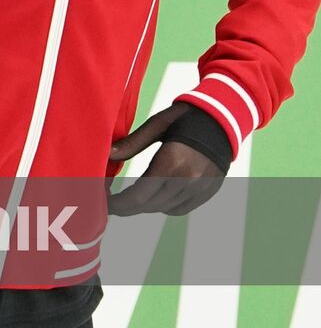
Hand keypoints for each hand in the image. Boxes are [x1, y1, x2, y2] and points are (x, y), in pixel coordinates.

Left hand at [107, 103, 225, 215]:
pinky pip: (179, 209)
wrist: (222, 120)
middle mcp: (186, 179)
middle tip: (110, 204)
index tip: (105, 203)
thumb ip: (132, 143)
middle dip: (126, 207)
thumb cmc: (184, 118)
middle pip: (148, 205)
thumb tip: (108, 155)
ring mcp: (199, 189)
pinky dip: (163, 207)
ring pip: (163, 209)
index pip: (138, 195)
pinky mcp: (207, 193)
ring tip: (129, 199)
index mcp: (171, 161)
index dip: (118, 203)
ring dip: (144, 206)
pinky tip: (154, 197)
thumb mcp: (157, 125)